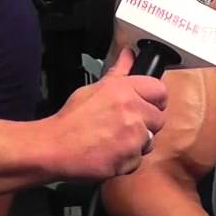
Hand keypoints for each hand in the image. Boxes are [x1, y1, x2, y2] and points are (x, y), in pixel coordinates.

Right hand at [42, 47, 166, 179]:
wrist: (55, 147)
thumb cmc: (71, 120)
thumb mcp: (94, 89)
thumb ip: (118, 73)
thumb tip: (129, 55)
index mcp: (123, 90)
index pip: (160, 90)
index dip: (155, 100)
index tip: (148, 105)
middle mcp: (131, 110)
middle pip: (159, 119)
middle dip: (145, 124)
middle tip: (124, 126)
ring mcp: (132, 135)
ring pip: (150, 141)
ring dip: (136, 144)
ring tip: (114, 141)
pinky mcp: (129, 158)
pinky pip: (138, 160)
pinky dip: (126, 160)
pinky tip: (110, 153)